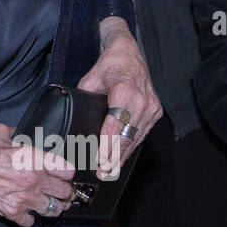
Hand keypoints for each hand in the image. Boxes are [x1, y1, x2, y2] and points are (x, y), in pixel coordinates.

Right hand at [0, 128, 76, 226]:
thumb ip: (15, 135)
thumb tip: (20, 134)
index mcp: (32, 159)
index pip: (67, 171)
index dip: (67, 171)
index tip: (65, 172)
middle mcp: (31, 181)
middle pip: (65, 192)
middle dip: (64, 190)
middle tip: (60, 187)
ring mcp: (22, 199)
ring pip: (54, 210)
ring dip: (53, 205)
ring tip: (49, 200)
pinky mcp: (10, 213)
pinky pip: (31, 222)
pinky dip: (30, 216)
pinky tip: (25, 207)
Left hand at [78, 17, 161, 178]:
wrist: (130, 54)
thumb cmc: (110, 64)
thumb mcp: (90, 77)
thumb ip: (83, 98)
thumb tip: (72, 116)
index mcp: (125, 90)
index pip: (116, 123)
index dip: (108, 143)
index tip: (101, 159)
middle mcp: (142, 100)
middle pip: (127, 135)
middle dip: (114, 157)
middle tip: (102, 173)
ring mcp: (151, 106)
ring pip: (136, 138)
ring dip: (123, 157)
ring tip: (109, 172)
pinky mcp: (155, 111)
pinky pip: (142, 134)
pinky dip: (131, 148)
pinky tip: (121, 160)